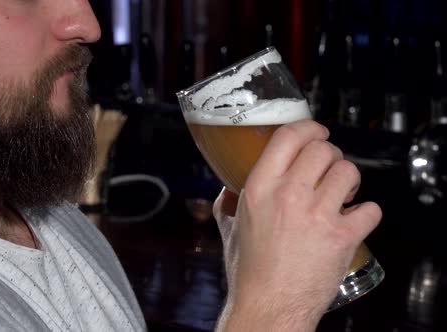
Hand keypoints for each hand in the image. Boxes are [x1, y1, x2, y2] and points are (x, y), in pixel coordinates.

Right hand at [214, 120, 381, 330]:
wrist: (268, 306)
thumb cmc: (248, 270)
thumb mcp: (229, 228)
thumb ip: (227, 202)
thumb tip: (228, 188)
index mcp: (259, 188)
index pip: (289, 136)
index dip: (309, 127)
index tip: (316, 131)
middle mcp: (288, 195)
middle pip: (323, 149)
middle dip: (330, 155)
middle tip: (328, 168)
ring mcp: (317, 215)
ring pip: (349, 172)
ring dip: (349, 179)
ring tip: (342, 193)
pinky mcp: (342, 236)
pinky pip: (370, 209)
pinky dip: (367, 212)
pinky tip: (355, 219)